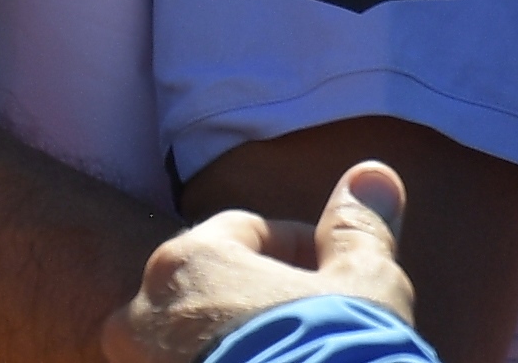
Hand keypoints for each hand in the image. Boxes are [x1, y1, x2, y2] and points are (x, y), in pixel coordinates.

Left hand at [102, 165, 414, 362]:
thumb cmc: (335, 356)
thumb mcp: (364, 288)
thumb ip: (357, 230)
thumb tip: (372, 173)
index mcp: (189, 261)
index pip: (246, 233)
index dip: (299, 252)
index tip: (334, 286)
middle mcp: (145, 315)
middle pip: (210, 290)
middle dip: (257, 304)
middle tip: (310, 334)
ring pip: (188, 345)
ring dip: (229, 347)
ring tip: (287, 360)